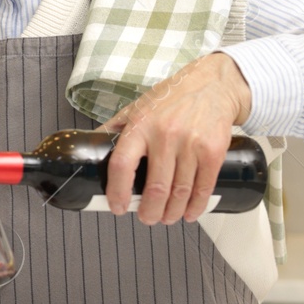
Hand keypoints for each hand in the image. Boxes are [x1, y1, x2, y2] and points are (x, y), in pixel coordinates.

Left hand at [99, 52, 252, 224]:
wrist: (212, 85)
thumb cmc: (171, 97)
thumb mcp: (136, 107)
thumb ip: (114, 129)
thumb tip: (90, 148)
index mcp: (140, 126)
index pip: (123, 165)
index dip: (117, 192)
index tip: (117, 206)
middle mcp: (165, 135)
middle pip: (156, 187)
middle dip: (149, 211)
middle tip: (147, 218)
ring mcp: (191, 144)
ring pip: (180, 192)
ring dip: (172, 212)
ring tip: (166, 218)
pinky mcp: (213, 151)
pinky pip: (203, 187)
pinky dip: (196, 206)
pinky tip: (189, 213)